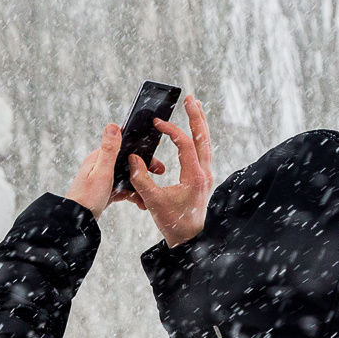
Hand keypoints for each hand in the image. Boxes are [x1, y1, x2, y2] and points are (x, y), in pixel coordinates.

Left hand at [66, 123, 162, 219]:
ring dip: (139, 183)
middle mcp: (99, 166)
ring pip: (126, 177)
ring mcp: (102, 179)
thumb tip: (112, 126)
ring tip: (151, 191)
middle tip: (160, 171)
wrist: (76, 223)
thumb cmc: (86, 198)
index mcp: (98, 158)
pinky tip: (140, 201)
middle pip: (126, 161)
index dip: (139, 147)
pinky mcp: (104, 192)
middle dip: (143, 166)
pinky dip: (131, 195)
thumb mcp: (101, 172)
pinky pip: (121, 190)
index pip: (122, 145)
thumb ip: (109, 150)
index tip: (155, 148)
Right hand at [128, 95, 213, 247]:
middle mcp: (204, 172)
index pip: (185, 144)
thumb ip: (141, 179)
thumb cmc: (173, 223)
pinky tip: (193, 131)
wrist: (189, 240)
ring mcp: (206, 175)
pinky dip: (198, 137)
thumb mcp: (153, 201)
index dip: (171, 130)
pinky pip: (203, 151)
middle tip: (190, 98)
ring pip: (206, 142)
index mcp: (194, 176)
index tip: (157, 123)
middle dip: (196, 116)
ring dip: (200, 124)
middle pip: (203, 137)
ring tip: (195, 106)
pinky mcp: (203, 178)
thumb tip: (132, 159)